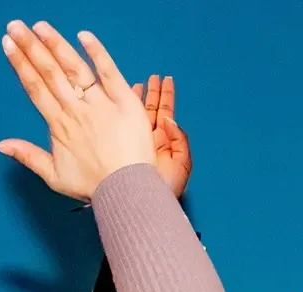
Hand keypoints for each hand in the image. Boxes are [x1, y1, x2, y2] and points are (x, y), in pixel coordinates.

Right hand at [0, 21, 156, 201]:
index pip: (35, 88)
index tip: (8, 45)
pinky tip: (83, 35)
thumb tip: (0, 145)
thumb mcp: (53, 176)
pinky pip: (109, 72)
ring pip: (74, 68)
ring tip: (40, 26)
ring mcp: (99, 104)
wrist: (125, 191)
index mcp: (58, 125)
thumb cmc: (92, 186)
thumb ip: (27, 156)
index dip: (21, 64)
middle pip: (49, 72)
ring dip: (56, 44)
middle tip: (15, 26)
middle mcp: (75, 110)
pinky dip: (97, 52)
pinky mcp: (124, 100)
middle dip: (30, 46)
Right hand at [129, 75, 191, 196]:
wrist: (145, 205)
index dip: (166, 96)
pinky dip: (123, 112)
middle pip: (151, 111)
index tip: (166, 79)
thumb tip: (170, 120)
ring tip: (136, 83)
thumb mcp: (182, 162)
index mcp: (165, 141)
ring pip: (136, 116)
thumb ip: (180, 139)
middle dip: (152, 93)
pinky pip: (123, 126)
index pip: (165, 113)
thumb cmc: (166, 189)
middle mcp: (150, 140)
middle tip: (151, 76)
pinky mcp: (123, 148)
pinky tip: (120, 100)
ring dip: (136, 99)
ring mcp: (135, 143)